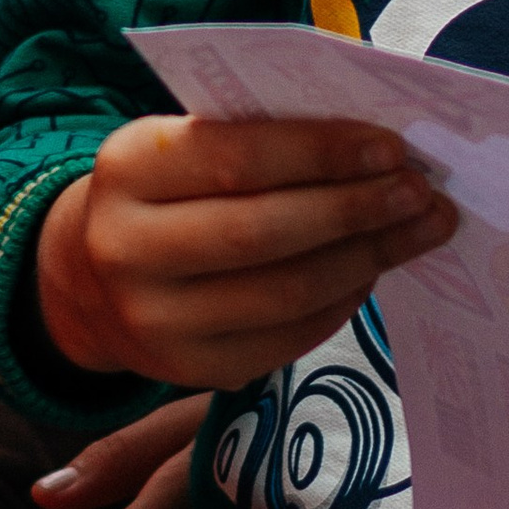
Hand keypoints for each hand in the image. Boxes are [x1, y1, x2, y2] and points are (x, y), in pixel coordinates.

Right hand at [33, 118, 453, 391]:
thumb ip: (256, 138)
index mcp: (129, 168)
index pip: (237, 157)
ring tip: (416, 230)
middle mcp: (128, 249)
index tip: (391, 147)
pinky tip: (370, 271)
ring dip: (365, 259)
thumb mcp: (181, 146)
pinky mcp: (191, 371)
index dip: (320, 153)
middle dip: (355, 210)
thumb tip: (375, 145)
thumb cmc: (165, 192)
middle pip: (264, 232)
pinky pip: (287, 338)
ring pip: (284, 293)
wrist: (87, 282)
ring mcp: (156, 321)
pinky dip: (341, 302)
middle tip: (421, 193)